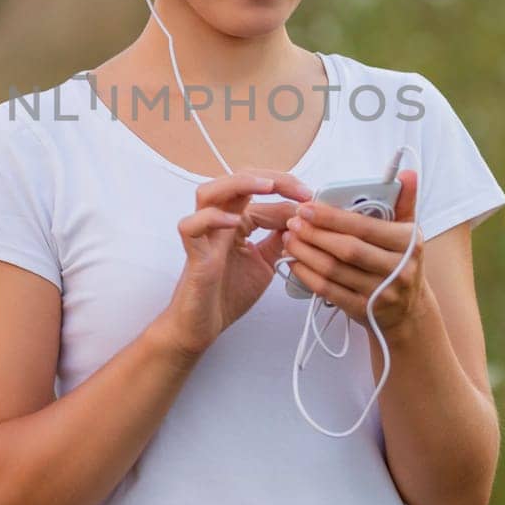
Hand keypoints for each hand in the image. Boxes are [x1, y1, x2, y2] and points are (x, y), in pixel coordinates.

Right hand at [162, 168, 314, 356]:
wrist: (204, 326)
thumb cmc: (228, 294)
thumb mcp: (265, 263)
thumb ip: (279, 240)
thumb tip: (300, 220)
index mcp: (236, 222)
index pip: (260, 192)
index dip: (288, 192)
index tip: (313, 200)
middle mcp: (218, 222)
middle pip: (237, 180)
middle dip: (272, 178)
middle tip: (300, 191)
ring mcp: (204, 236)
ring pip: (208, 193)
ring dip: (239, 184)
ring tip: (267, 187)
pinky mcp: (194, 255)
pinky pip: (191, 227)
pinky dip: (212, 218)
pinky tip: (235, 222)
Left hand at [280, 170, 427, 334]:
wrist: (408, 310)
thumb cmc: (402, 261)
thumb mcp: (409, 231)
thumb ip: (405, 200)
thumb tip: (407, 173)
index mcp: (408, 244)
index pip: (365, 227)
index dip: (333, 217)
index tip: (307, 207)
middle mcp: (398, 270)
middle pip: (348, 250)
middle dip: (315, 234)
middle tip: (292, 221)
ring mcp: (380, 294)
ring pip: (335, 271)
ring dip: (306, 253)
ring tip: (289, 238)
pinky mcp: (362, 311)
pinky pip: (329, 291)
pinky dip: (308, 276)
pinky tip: (294, 262)